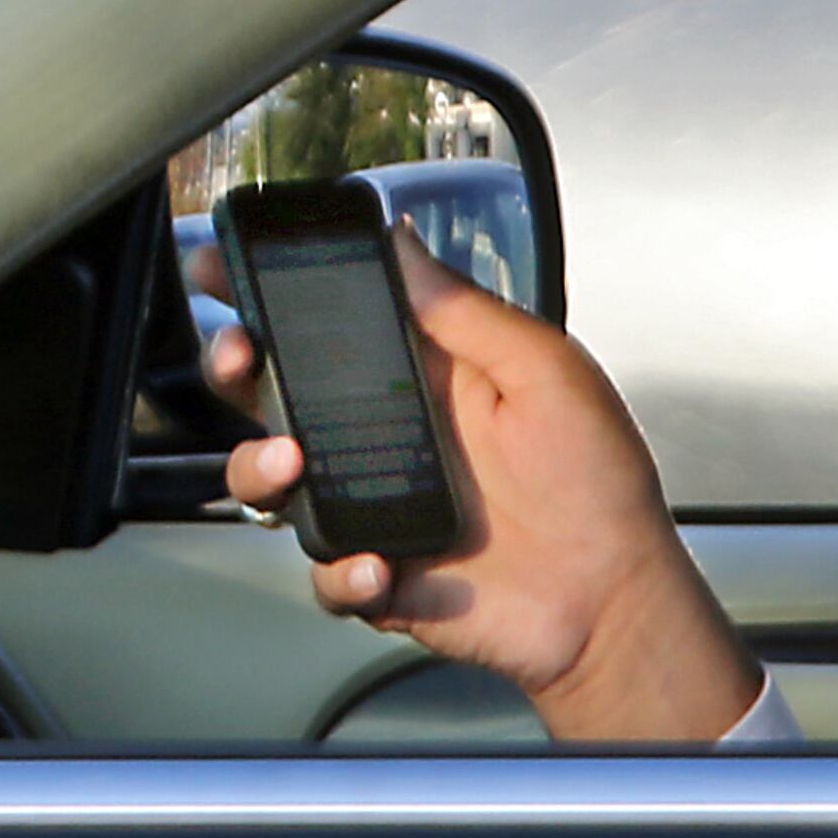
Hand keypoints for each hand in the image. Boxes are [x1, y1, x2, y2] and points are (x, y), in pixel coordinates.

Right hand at [205, 228, 761, 743]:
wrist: (614, 597)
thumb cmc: (596, 481)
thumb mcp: (544, 371)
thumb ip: (464, 309)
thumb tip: (400, 240)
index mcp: (417, 376)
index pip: (324, 321)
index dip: (265, 291)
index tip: (223, 264)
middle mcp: (381, 437)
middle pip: (273, 391)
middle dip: (235, 364)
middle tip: (240, 355)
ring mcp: (371, 506)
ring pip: (272, 482)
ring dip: (259, 468)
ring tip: (290, 464)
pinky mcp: (376, 576)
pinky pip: (324, 573)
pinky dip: (339, 572)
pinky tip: (377, 564)